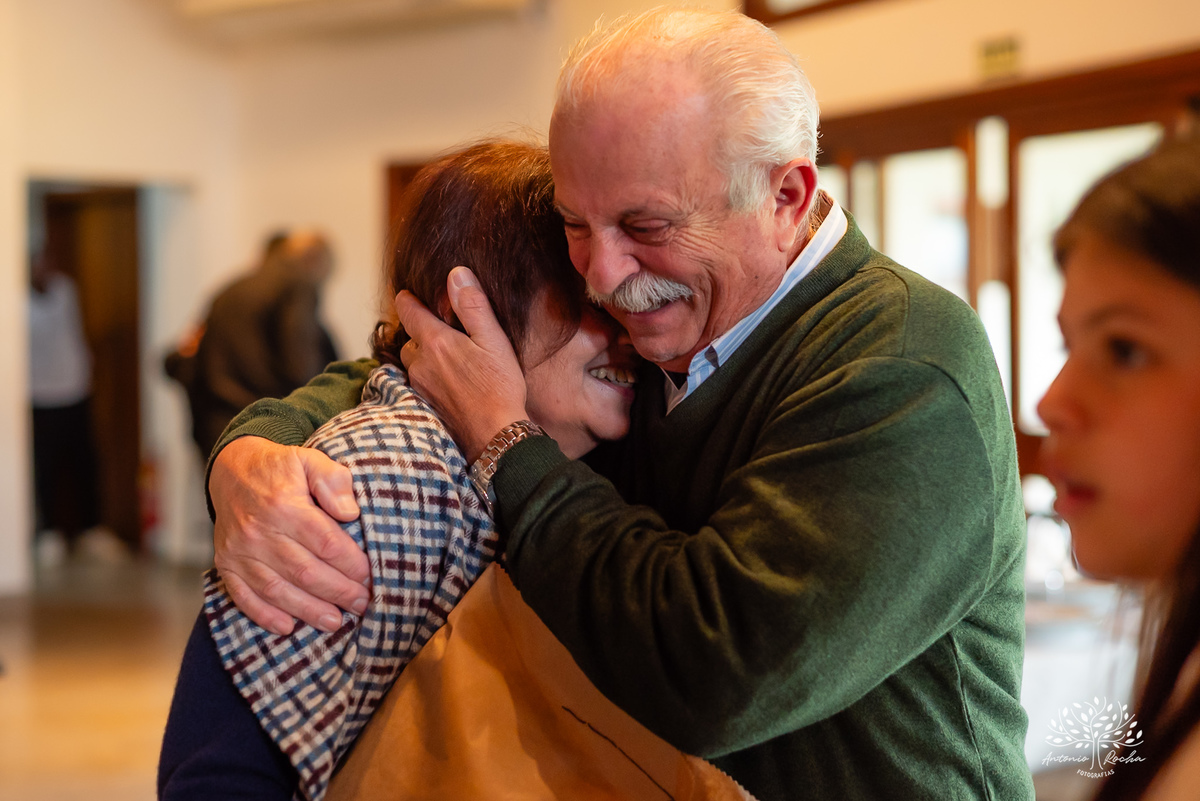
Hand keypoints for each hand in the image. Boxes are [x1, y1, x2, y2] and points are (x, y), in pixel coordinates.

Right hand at [211, 436, 368, 634]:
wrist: (231, 470)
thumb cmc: (281, 468)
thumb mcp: (311, 460)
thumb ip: (333, 481)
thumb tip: (351, 513)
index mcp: (284, 505)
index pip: (326, 543)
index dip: (351, 565)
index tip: (372, 577)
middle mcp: (259, 531)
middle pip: (305, 572)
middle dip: (338, 592)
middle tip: (363, 604)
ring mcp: (239, 551)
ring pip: (277, 590)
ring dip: (308, 610)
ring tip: (335, 621)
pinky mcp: (226, 564)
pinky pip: (244, 596)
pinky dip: (265, 615)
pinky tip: (288, 627)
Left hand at [396, 266, 528, 461]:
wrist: (495, 436)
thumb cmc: (500, 388)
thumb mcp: (494, 340)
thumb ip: (473, 306)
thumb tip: (456, 274)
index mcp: (435, 342)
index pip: (407, 308)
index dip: (410, 298)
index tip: (417, 295)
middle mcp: (419, 363)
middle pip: (409, 336)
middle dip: (422, 330)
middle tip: (447, 331)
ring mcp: (419, 386)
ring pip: (413, 361)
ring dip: (426, 355)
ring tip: (452, 358)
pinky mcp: (423, 404)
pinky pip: (419, 382)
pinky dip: (430, 376)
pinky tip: (453, 382)